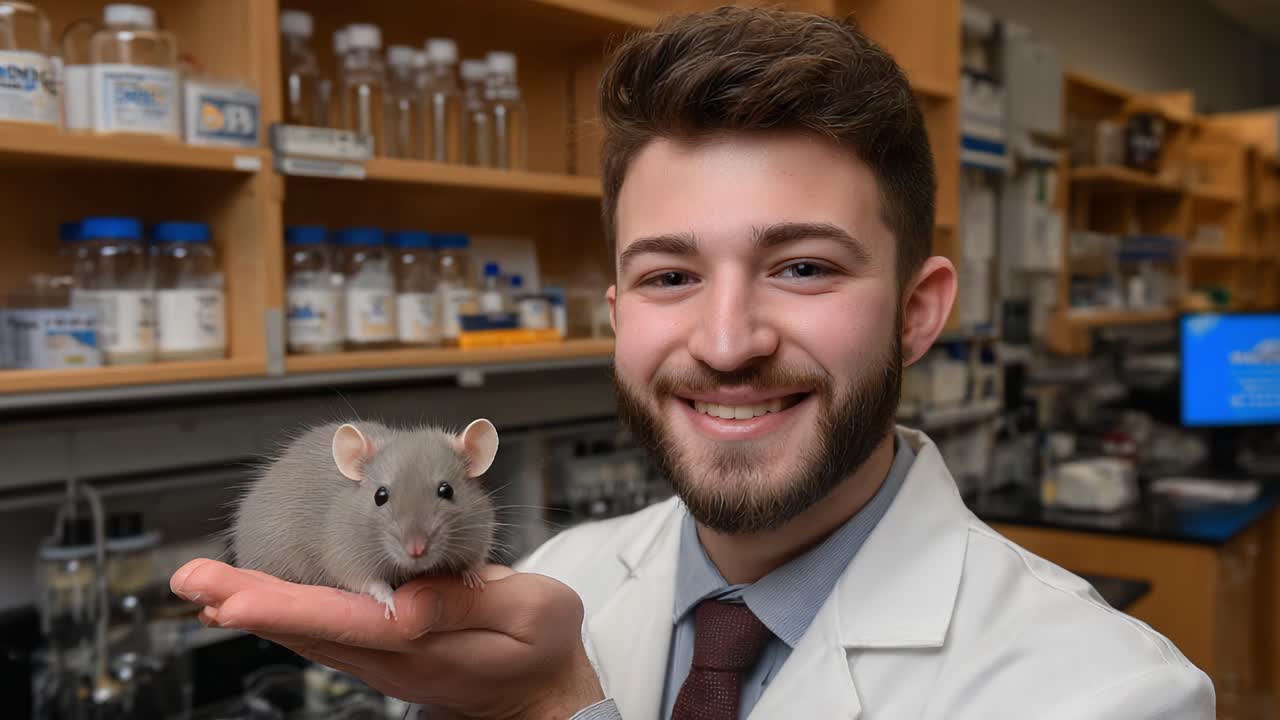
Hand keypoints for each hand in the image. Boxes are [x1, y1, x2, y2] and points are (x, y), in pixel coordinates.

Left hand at [169, 559, 604, 719]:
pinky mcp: (384, 653)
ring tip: (204, 583)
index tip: (234, 598)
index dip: (286, 608)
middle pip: (307, 629)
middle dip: (245, 600)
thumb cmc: (543, 649)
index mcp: (424, 644)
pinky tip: (254, 600)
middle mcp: (391, 657)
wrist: (544, 696)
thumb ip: (469, 605)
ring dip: (254, 604)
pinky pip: (324, 632)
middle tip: (190, 579)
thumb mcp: (531, 612)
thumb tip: (406, 604)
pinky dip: (284, 612)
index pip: (344, 623)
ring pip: (308, 631)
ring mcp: (383, 660)